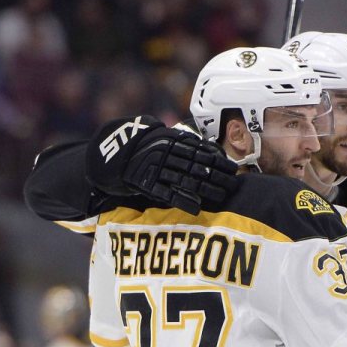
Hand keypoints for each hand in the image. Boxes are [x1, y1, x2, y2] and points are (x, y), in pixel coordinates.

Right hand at [86, 115, 238, 214]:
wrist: (113, 156)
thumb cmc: (145, 148)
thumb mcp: (164, 138)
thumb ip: (186, 143)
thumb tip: (213, 149)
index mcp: (171, 141)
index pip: (200, 151)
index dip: (218, 161)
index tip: (233, 168)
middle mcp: (165, 153)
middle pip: (196, 166)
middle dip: (217, 176)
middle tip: (233, 185)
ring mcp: (155, 168)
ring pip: (185, 180)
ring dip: (205, 189)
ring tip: (221, 196)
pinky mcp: (146, 183)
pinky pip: (167, 193)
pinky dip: (183, 201)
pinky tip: (197, 208)